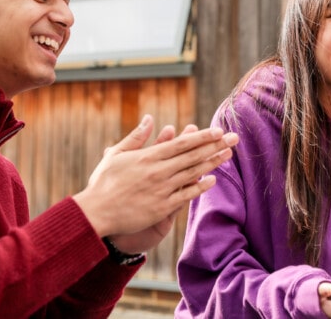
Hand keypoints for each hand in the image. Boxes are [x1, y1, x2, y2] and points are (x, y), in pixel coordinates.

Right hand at [73, 114, 237, 239]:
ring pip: (193, 173)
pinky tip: (212, 179)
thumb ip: (136, 137)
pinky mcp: (162, 207)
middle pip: (193, 156)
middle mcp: (159, 171)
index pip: (182, 144)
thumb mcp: (116, 154)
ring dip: (212, 162)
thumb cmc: (103, 183)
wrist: (96, 212)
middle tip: (235, 138)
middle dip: (215, 145)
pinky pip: (186, 195)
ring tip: (229, 154)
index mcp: (148, 157)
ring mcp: (162, 189)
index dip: (202, 136)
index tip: (218, 130)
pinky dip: (200, 186)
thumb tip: (149, 118)